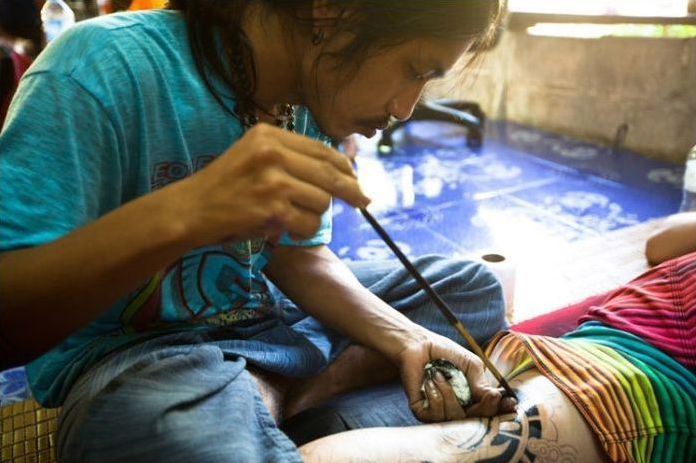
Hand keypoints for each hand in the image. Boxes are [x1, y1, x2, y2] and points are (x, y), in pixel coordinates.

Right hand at [173, 123, 369, 246]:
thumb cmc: (224, 187)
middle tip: (363, 202)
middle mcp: (272, 152)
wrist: (190, 210)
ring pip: (322, 201)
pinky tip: (287, 231)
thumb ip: (291, 157)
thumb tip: (341, 168)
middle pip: (330, 173)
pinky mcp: (272, 208)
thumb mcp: (254, 157)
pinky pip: (308, 223)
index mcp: (269, 134)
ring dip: (314, 216)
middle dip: (351, 190)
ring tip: (293, 219)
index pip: (321, 149)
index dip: (345, 166)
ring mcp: (272, 180)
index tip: (356, 178)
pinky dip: (303, 232)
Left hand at [397, 330, 516, 421]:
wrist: (418, 345)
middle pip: (476, 423)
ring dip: (450, 394)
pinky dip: (435, 396)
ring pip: (455, 418)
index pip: (489, 412)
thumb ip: (482, 383)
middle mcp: (459, 409)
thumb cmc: (445, 353)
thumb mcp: (471, 365)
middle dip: (483, 408)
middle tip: (487, 395)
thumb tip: (495, 398)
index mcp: (473, 399)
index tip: (511, 405)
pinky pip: (435, 415)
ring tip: (440, 375)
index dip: (502, 412)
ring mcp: (441, 413)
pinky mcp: (423, 412)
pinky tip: (430, 382)